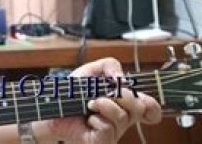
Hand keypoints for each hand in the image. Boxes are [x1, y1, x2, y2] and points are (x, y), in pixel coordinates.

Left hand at [35, 58, 161, 143]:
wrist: (50, 105)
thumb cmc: (71, 92)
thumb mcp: (90, 71)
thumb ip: (109, 65)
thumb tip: (121, 78)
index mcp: (123, 103)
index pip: (149, 108)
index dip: (152, 106)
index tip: (141, 100)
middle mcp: (121, 119)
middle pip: (139, 108)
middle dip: (122, 95)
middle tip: (104, 93)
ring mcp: (112, 132)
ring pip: (123, 118)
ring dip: (104, 105)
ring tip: (90, 104)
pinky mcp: (101, 142)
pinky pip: (109, 130)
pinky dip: (98, 120)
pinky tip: (89, 119)